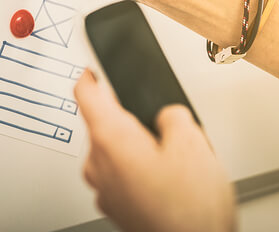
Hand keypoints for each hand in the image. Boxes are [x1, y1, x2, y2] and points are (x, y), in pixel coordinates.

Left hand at [75, 71, 235, 231]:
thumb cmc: (189, 209)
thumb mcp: (193, 141)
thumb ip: (173, 114)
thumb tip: (167, 116)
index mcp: (110, 139)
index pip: (86, 93)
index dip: (90, 75)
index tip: (92, 68)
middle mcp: (99, 164)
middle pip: (103, 124)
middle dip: (129, 118)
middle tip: (161, 124)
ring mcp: (105, 189)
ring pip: (114, 151)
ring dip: (136, 148)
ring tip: (173, 160)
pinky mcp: (117, 207)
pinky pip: (121, 176)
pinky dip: (139, 171)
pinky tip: (168, 181)